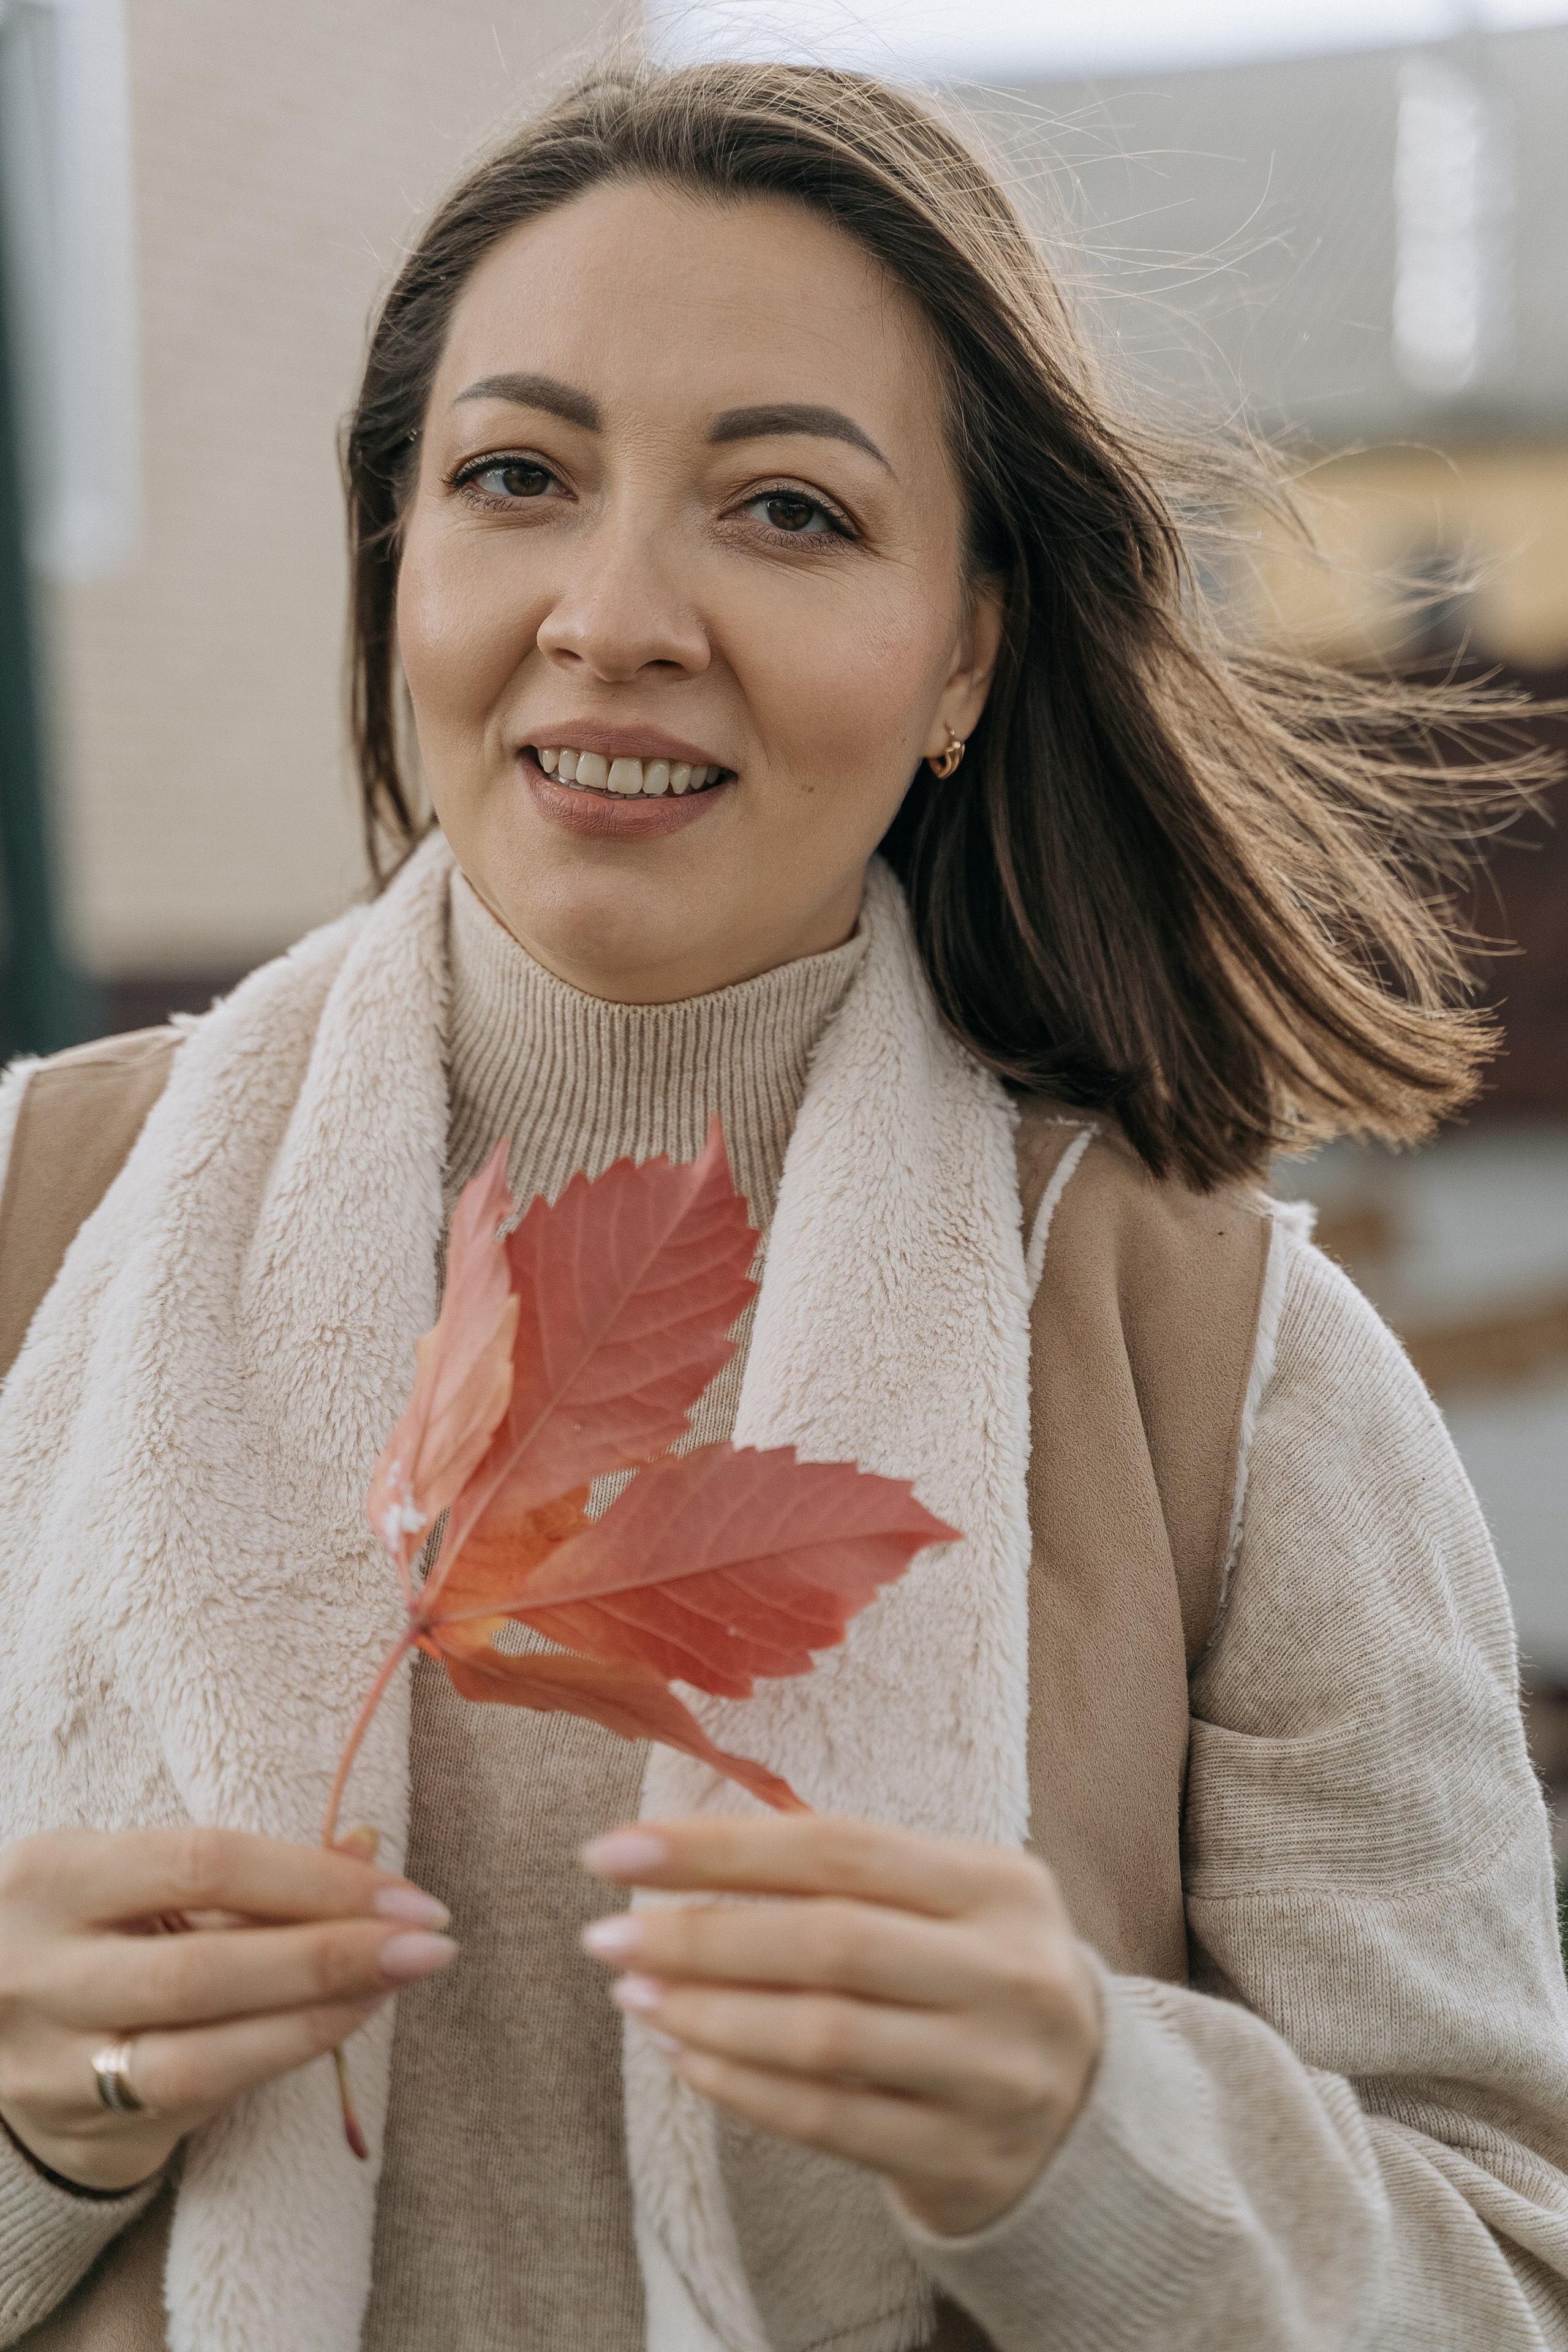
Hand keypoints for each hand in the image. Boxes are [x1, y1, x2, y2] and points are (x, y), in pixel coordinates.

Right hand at [0, 1826, 456, 2190]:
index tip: (405, 1893)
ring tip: (397, 1985)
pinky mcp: (81, 2121)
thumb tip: (366, 1843)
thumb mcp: (139, 1881)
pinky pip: (198, 2094)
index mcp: (57, 1874)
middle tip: (429, 1943)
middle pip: (208, 1964)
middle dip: (333, 1952)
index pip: (207, 1864)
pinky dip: (282, 2055)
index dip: (315, 1880)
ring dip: (318, 2014)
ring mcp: (54, 2055)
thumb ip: (245, 1869)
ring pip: (202, 2047)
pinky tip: (343, 2024)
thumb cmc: (95, 1933)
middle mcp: (42, 1965)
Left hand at [581, 1815, 1099, 2236]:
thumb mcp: (950, 1900)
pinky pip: (828, 2119)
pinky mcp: (961, 2154)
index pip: (838, 1849)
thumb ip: (847, 1873)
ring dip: (708, 2014)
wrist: (1083, 2110)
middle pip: (828, 1941)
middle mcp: (1007, 1971)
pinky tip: (686, 2057)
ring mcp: (990, 2069)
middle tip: (604, 1936)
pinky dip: (742, 2087)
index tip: (614, 1852)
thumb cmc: (976, 1974)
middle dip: (699, 1936)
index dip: (719, 1848)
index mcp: (1000, 1882)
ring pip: (822, 2036)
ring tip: (634, 1997)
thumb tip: (683, 1852)